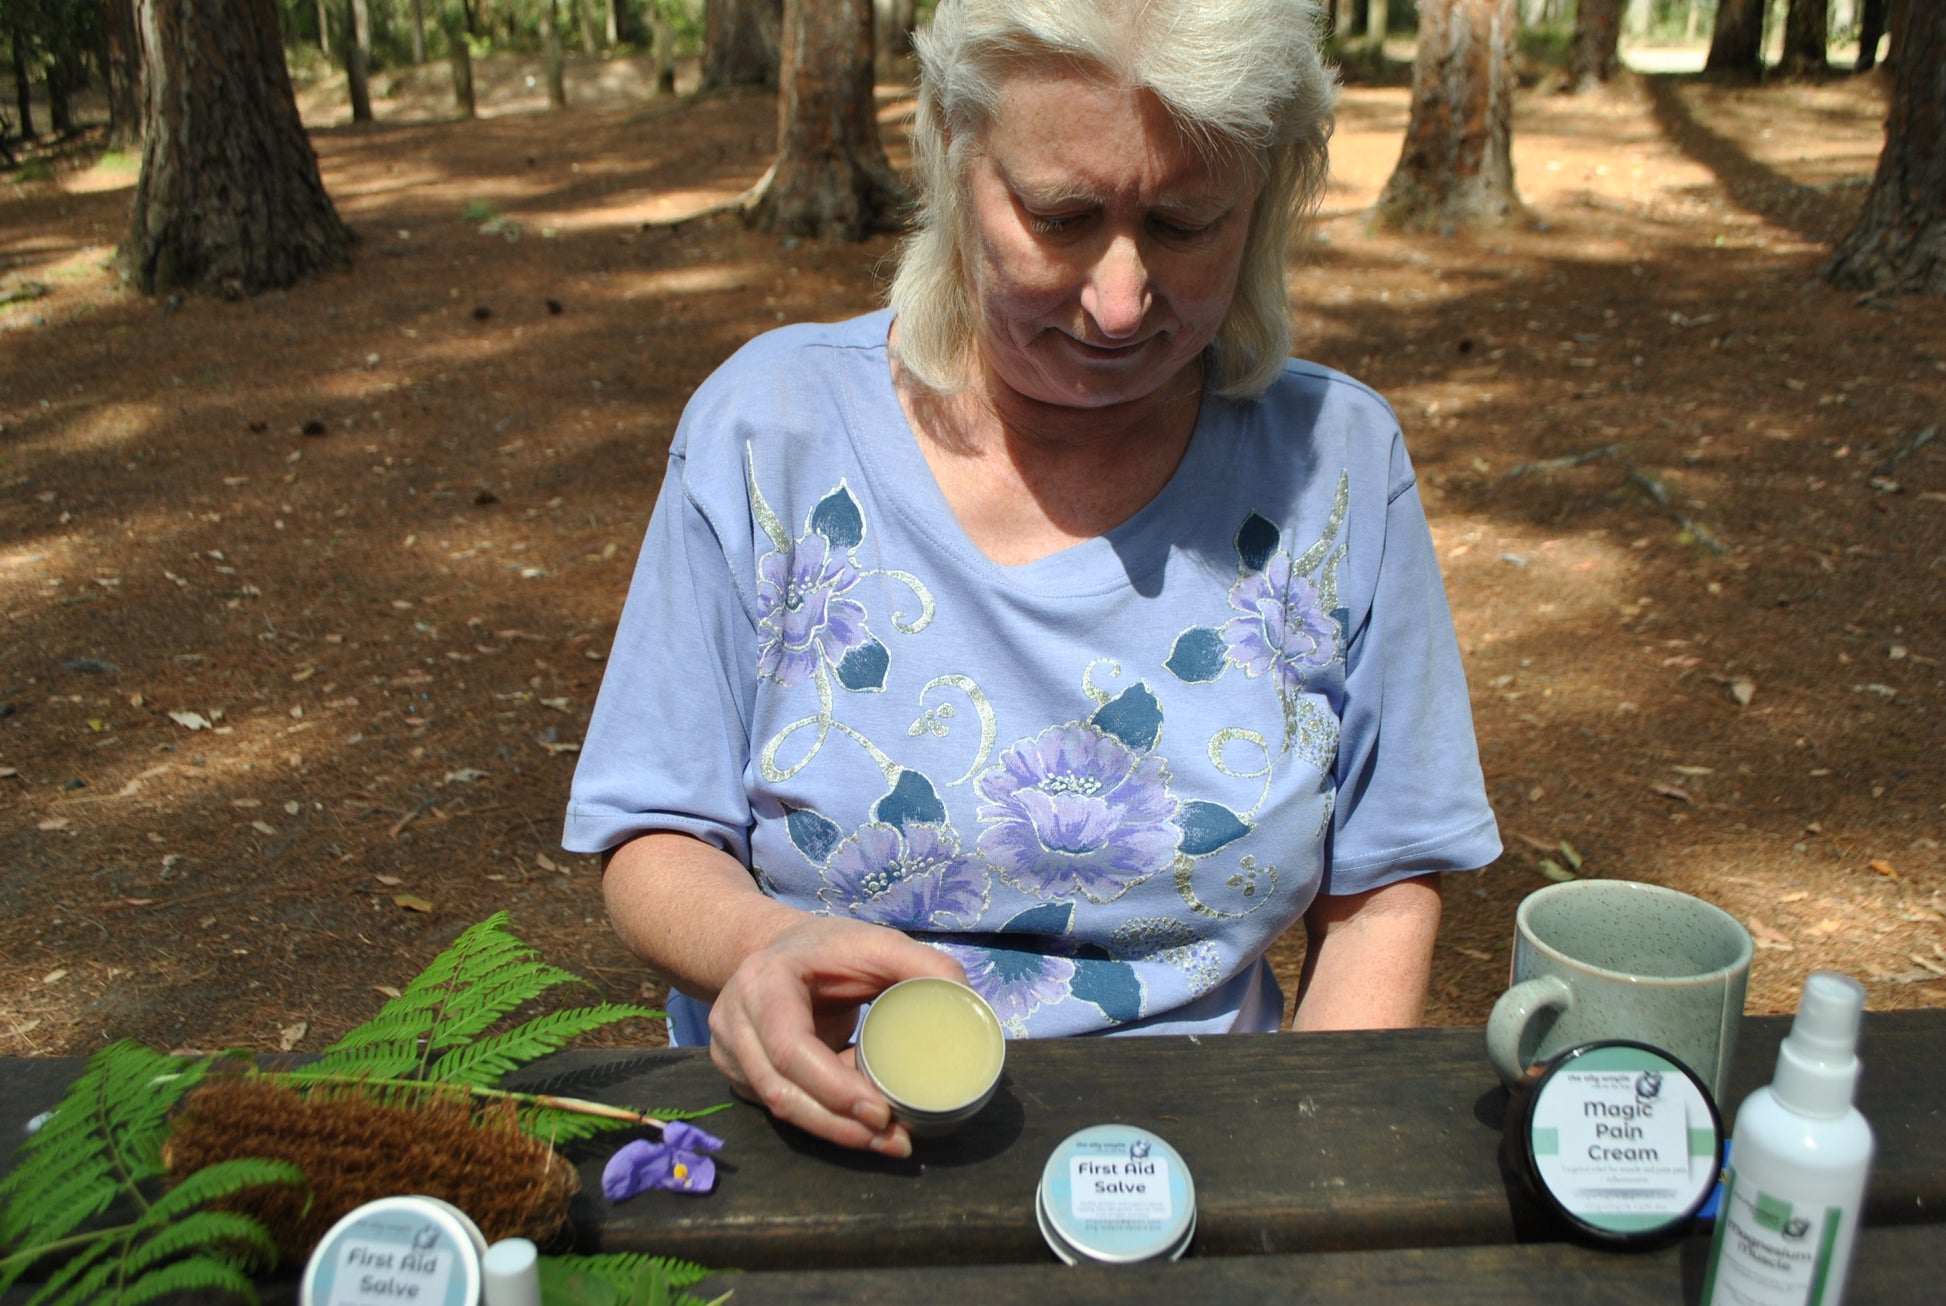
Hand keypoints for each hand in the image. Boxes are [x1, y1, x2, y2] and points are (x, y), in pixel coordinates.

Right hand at [705, 915, 966, 1156]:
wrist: (777, 947)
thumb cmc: (830, 948)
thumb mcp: (878, 943)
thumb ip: (925, 966)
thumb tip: (968, 1003)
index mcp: (764, 982)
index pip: (790, 1048)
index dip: (834, 1089)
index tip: (884, 1113)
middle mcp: (734, 1018)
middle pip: (780, 1091)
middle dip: (840, 1127)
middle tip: (897, 1142)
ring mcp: (729, 1050)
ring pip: (777, 1108)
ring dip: (834, 1132)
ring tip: (888, 1141)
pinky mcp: (738, 1073)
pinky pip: (780, 1107)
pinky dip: (821, 1120)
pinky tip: (858, 1122)